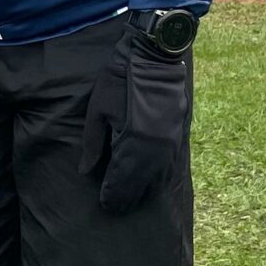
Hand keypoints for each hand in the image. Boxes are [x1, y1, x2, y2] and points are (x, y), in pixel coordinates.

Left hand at [80, 26, 192, 214]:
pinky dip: (157, 176)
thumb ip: (92, 143)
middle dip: (126, 197)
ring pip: (156, 177)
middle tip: (115, 209)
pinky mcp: (179, 135)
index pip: (120, 179)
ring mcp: (170, 143)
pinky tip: (150, 182)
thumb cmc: (119, 79)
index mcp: (132, 142)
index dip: (112, 194)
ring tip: (131, 200)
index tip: (104, 205)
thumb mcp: (97, 109)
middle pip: (139, 183)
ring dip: (143, 190)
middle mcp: (155, 148)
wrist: (154, 55)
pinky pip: (168, 164)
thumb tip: (85, 171)